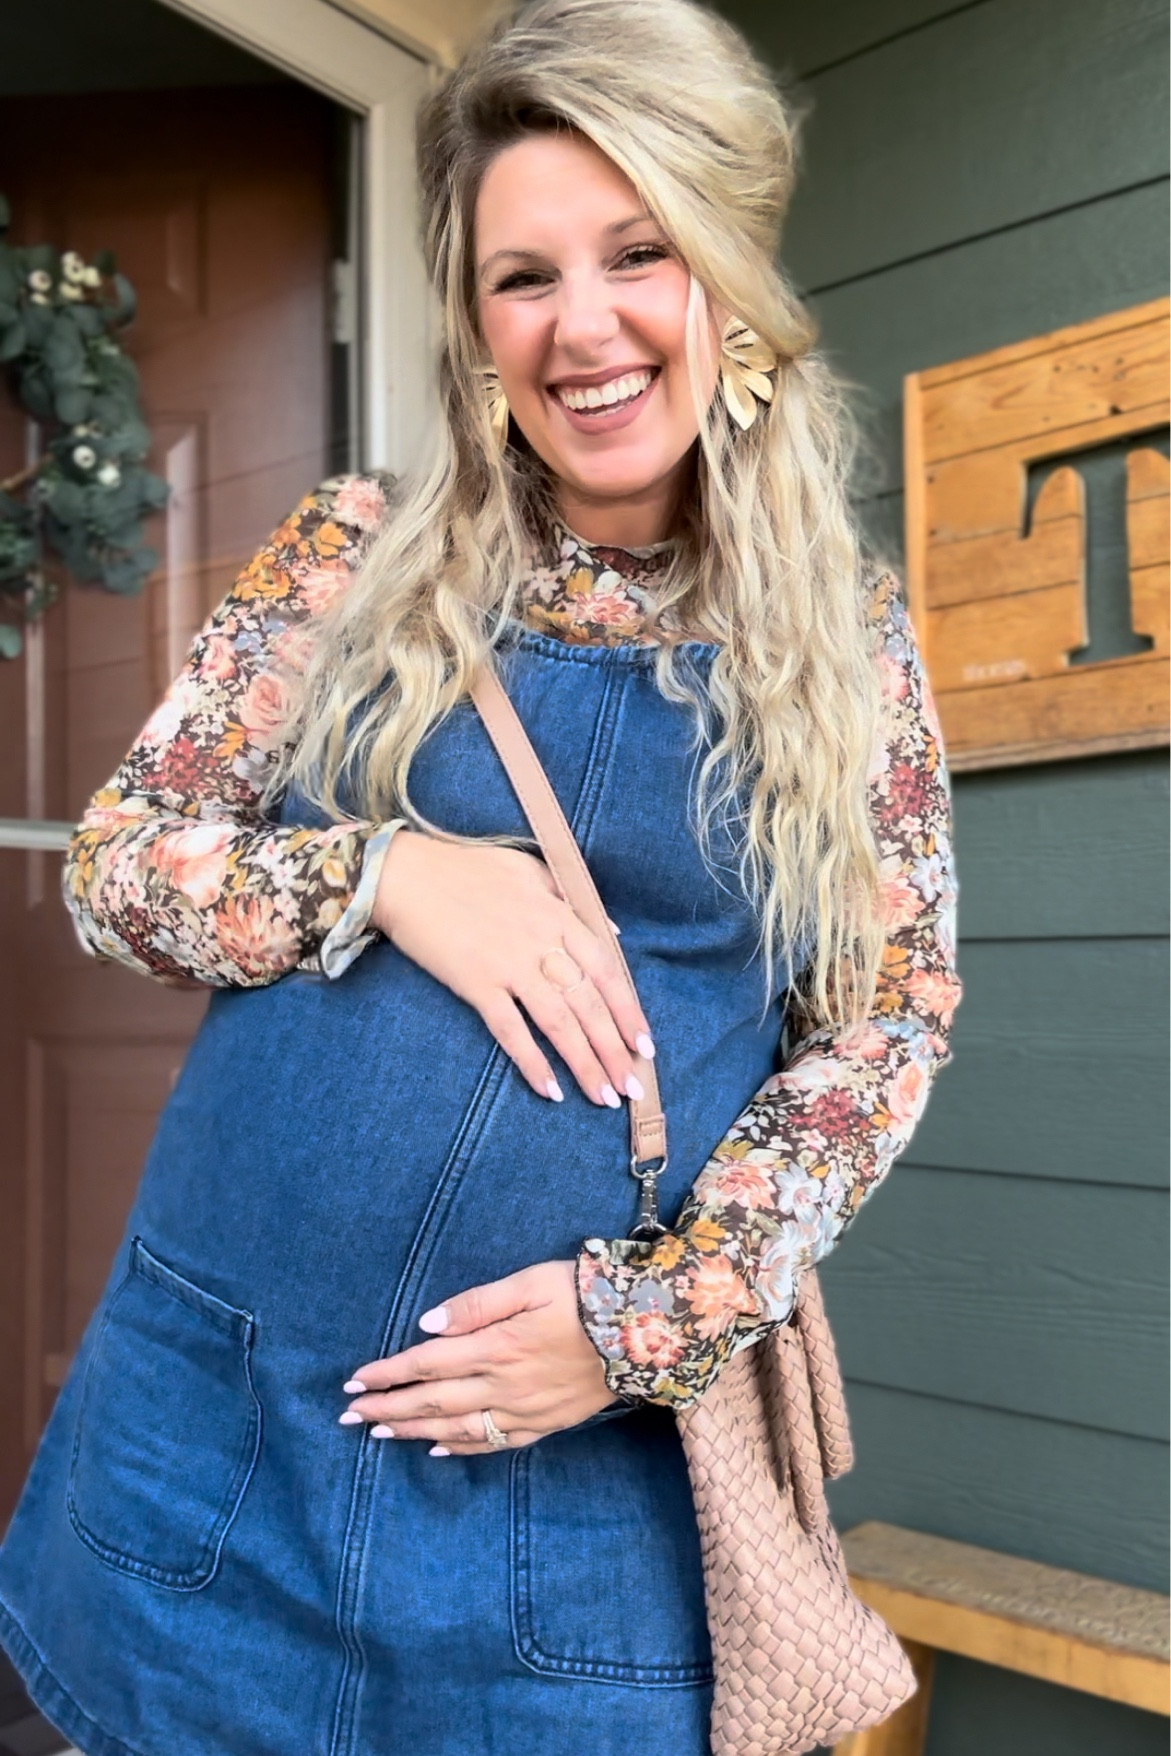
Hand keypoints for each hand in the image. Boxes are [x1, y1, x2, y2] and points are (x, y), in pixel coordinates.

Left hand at [337, 1261, 614, 1454]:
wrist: (648, 1331)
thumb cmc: (586, 1294)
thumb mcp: (532, 1281)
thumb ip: (477, 1304)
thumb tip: (427, 1326)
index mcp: (496, 1346)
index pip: (426, 1364)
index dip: (387, 1374)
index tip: (354, 1381)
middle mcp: (504, 1385)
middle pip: (433, 1401)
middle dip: (387, 1408)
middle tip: (349, 1415)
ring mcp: (525, 1410)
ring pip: (457, 1428)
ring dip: (413, 1431)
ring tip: (379, 1433)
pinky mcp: (545, 1423)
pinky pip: (494, 1444)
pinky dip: (461, 1448)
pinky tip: (439, 1449)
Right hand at [372, 830, 653, 1106]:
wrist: (405, 874)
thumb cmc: (465, 868)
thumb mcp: (529, 868)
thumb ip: (571, 897)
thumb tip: (612, 931)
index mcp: (557, 914)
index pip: (606, 970)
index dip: (629, 1010)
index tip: (645, 1044)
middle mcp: (540, 942)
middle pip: (588, 1004)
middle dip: (614, 1050)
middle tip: (632, 1086)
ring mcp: (508, 965)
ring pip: (558, 1023)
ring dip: (584, 1064)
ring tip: (603, 1096)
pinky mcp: (476, 983)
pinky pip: (511, 1031)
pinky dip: (532, 1062)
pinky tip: (550, 1090)